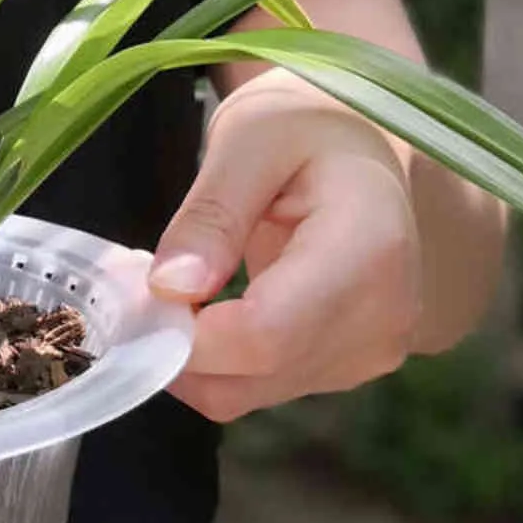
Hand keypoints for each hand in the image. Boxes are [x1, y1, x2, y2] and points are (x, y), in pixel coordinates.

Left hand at [148, 69, 422, 423]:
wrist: (368, 148)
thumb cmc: (310, 128)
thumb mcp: (250, 139)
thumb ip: (210, 214)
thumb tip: (168, 289)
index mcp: (369, 251)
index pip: (262, 335)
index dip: (184, 334)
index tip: (141, 292)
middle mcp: (381, 318)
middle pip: (249, 374)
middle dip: (176, 344)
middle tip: (144, 286)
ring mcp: (369, 353)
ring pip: (242, 394)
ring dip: (191, 357)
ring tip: (185, 287)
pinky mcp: (346, 371)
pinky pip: (254, 390)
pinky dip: (215, 363)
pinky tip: (215, 309)